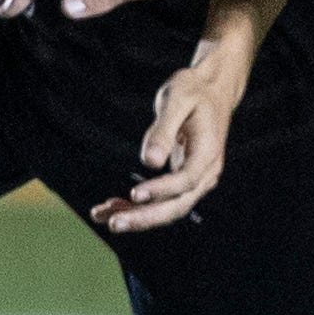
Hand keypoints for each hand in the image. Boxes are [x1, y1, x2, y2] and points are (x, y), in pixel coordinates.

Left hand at [90, 47, 245, 232]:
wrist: (211, 91)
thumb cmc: (193, 91)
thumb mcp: (178, 99)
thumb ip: (163, 130)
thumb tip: (150, 162)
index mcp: (208, 153)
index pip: (185, 181)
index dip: (160, 191)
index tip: (134, 194)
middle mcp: (205, 173)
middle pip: (177, 205)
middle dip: (145, 218)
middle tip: (115, 223)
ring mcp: (195, 181)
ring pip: (167, 209)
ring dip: (136, 216)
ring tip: (102, 217)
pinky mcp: (181, 181)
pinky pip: (160, 201)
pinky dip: (136, 207)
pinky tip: (110, 208)